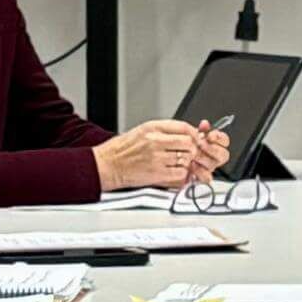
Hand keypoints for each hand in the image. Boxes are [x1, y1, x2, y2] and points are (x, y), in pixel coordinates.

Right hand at [92, 118, 222, 190]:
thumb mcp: (142, 131)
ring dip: (186, 162)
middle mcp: (155, 141)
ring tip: (178, 163)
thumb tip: (186, 134)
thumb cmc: (121, 149)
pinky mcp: (156, 174)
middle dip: (191, 149)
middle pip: (188, 143)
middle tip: (188, 153)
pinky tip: (174, 172)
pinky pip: (180, 173)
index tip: (194, 138)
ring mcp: (156, 158)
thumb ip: (164, 131)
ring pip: (186, 158)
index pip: (183, 127)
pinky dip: (181, 174)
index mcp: (152, 128)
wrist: (107, 164)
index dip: (194, 134)